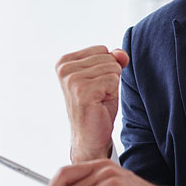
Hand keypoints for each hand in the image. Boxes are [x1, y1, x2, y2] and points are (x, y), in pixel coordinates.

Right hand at [56, 45, 129, 161]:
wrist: (90, 137)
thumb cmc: (97, 106)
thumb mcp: (106, 76)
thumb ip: (114, 59)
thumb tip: (122, 54)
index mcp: (64, 62)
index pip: (102, 49)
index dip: (106, 68)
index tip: (95, 85)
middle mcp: (64, 68)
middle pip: (108, 57)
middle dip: (110, 77)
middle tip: (98, 95)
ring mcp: (72, 80)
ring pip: (112, 68)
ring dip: (111, 86)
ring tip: (98, 99)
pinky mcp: (82, 91)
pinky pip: (113, 80)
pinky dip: (112, 93)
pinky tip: (99, 104)